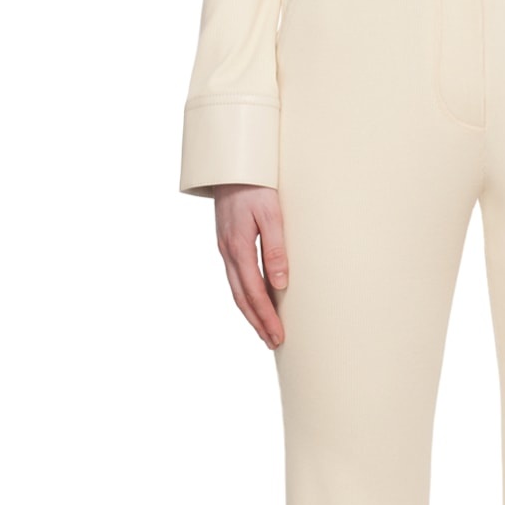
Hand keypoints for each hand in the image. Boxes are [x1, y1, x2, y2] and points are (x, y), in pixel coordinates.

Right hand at [212, 184, 287, 349]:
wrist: (230, 163)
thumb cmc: (256, 184)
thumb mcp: (271, 213)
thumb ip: (276, 248)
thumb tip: (279, 283)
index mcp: (238, 247)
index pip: (253, 292)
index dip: (266, 316)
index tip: (277, 335)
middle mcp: (228, 252)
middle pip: (241, 298)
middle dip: (257, 322)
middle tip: (272, 342)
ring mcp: (225, 248)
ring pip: (236, 290)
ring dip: (250, 313)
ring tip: (264, 331)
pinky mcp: (228, 243)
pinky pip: (235, 278)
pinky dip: (244, 296)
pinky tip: (254, 302)